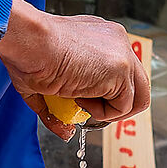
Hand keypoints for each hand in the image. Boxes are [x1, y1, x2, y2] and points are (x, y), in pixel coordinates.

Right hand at [0, 0, 149, 131]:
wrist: (28, 41)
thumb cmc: (28, 53)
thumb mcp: (49, 77)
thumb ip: (61, 103)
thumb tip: (66, 131)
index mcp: (101, 35)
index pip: (120, 68)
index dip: (105, 91)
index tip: (82, 98)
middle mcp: (117, 40)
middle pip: (138, 82)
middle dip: (117, 103)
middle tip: (90, 108)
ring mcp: (123, 54)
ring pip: (137, 97)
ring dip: (110, 110)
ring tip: (82, 103)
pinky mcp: (122, 70)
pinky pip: (123, 107)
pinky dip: (102, 114)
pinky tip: (80, 99)